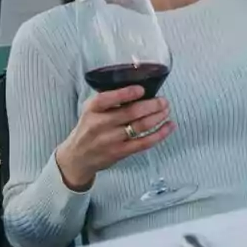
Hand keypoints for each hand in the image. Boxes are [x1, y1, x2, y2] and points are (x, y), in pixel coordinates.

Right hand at [55, 85, 173, 190]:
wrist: (78, 157)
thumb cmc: (88, 128)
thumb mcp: (91, 110)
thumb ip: (109, 99)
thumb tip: (138, 89)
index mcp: (92, 109)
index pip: (108, 99)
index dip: (126, 93)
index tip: (141, 89)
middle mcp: (100, 124)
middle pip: (130, 113)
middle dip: (151, 105)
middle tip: (163, 100)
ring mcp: (111, 140)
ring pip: (139, 127)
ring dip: (157, 117)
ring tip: (166, 110)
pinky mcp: (120, 152)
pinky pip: (144, 142)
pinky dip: (159, 134)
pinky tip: (168, 126)